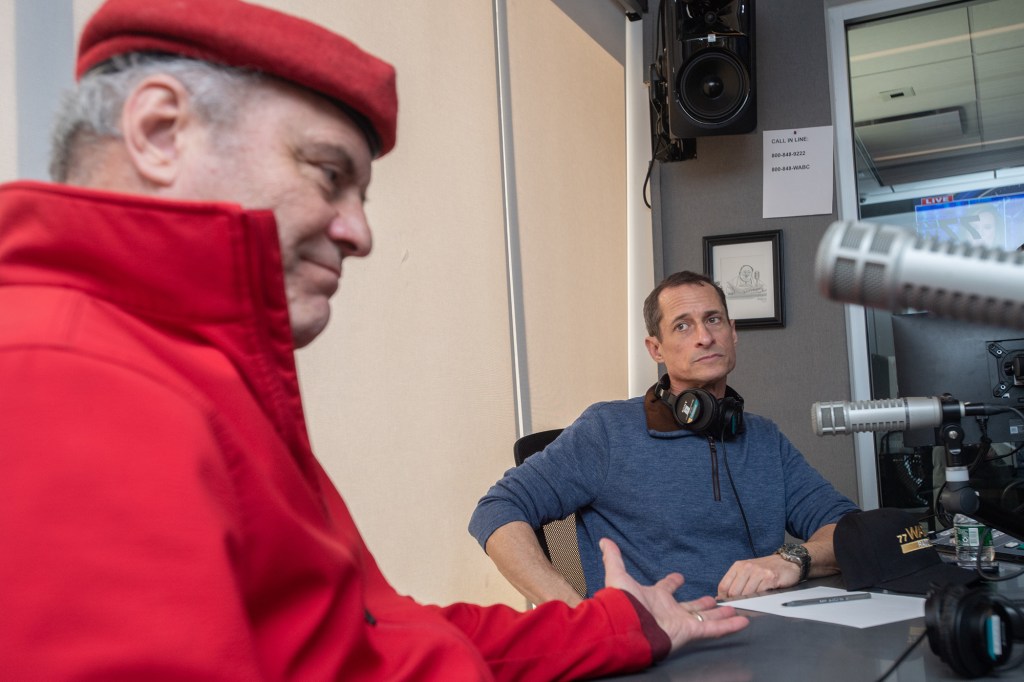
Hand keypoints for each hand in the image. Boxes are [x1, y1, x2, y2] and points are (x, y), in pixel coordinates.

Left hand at [600, 538, 747, 652]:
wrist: (625, 626)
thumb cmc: (621, 603)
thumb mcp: (617, 575)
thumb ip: (613, 558)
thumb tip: (604, 541)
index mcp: (654, 597)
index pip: (666, 588)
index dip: (672, 582)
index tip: (679, 576)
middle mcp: (669, 610)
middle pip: (690, 605)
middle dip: (702, 602)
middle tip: (713, 599)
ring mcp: (680, 621)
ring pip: (705, 617)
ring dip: (719, 615)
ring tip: (733, 610)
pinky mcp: (689, 631)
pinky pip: (712, 629)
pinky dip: (728, 626)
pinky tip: (741, 621)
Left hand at [716, 555, 799, 599]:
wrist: (786, 562)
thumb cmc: (766, 569)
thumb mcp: (747, 572)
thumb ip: (736, 583)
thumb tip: (721, 597)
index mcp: (738, 566)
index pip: (723, 586)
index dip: (724, 598)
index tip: (728, 605)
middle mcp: (747, 567)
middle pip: (734, 592)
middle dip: (737, 602)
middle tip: (743, 606)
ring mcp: (758, 572)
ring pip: (746, 594)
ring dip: (749, 602)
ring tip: (754, 602)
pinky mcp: (769, 577)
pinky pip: (760, 594)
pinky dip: (760, 600)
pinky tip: (763, 598)